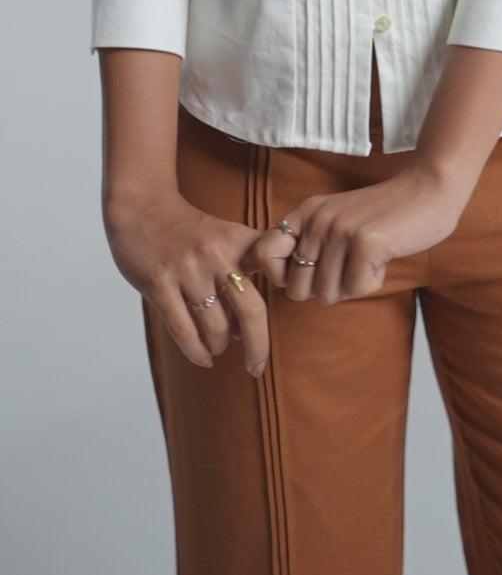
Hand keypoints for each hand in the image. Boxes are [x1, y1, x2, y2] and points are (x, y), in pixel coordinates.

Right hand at [104, 188, 270, 375]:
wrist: (141, 207)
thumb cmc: (187, 231)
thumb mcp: (222, 238)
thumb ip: (240, 274)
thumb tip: (245, 332)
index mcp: (237, 240)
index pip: (275, 271)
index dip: (287, 291)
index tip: (288, 309)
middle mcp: (216, 254)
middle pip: (251, 309)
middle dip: (259, 346)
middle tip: (257, 367)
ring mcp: (187, 269)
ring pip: (215, 326)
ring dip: (219, 345)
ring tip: (218, 347)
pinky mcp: (159, 282)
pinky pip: (182, 329)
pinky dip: (196, 351)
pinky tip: (203, 358)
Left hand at [242, 164, 467, 302]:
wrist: (429, 190)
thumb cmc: (386, 214)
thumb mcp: (338, 218)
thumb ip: (312, 242)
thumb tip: (288, 283)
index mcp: (306, 212)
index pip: (262, 254)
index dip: (282, 276)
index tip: (311, 272)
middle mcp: (317, 220)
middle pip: (297, 290)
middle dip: (325, 289)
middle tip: (350, 267)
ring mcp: (339, 230)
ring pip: (326, 294)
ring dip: (352, 286)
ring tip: (369, 258)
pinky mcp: (365, 243)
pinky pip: (356, 290)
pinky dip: (373, 282)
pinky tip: (384, 258)